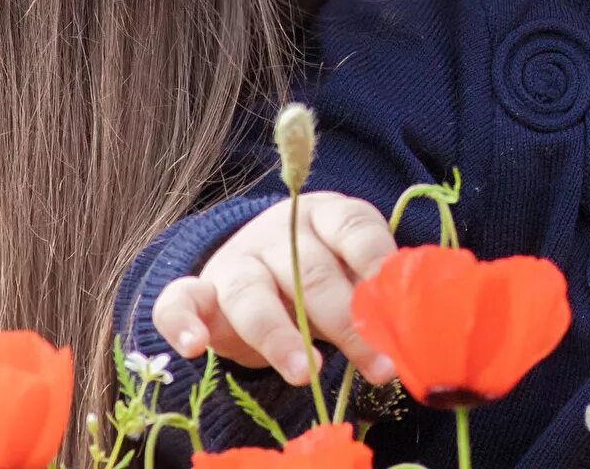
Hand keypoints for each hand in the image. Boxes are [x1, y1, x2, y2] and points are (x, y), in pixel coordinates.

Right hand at [151, 192, 398, 385]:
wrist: (255, 268)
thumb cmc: (322, 274)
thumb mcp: (352, 273)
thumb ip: (372, 292)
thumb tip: (410, 325)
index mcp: (326, 216)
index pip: (354, 230)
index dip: (377, 264)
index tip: (397, 302)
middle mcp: (278, 232)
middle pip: (312, 273)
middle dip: (348, 324)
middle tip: (379, 366)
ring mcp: (235, 260)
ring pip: (252, 294)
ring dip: (280, 336)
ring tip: (308, 372)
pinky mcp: (198, 291)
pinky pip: (179, 300)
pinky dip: (182, 322)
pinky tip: (194, 346)